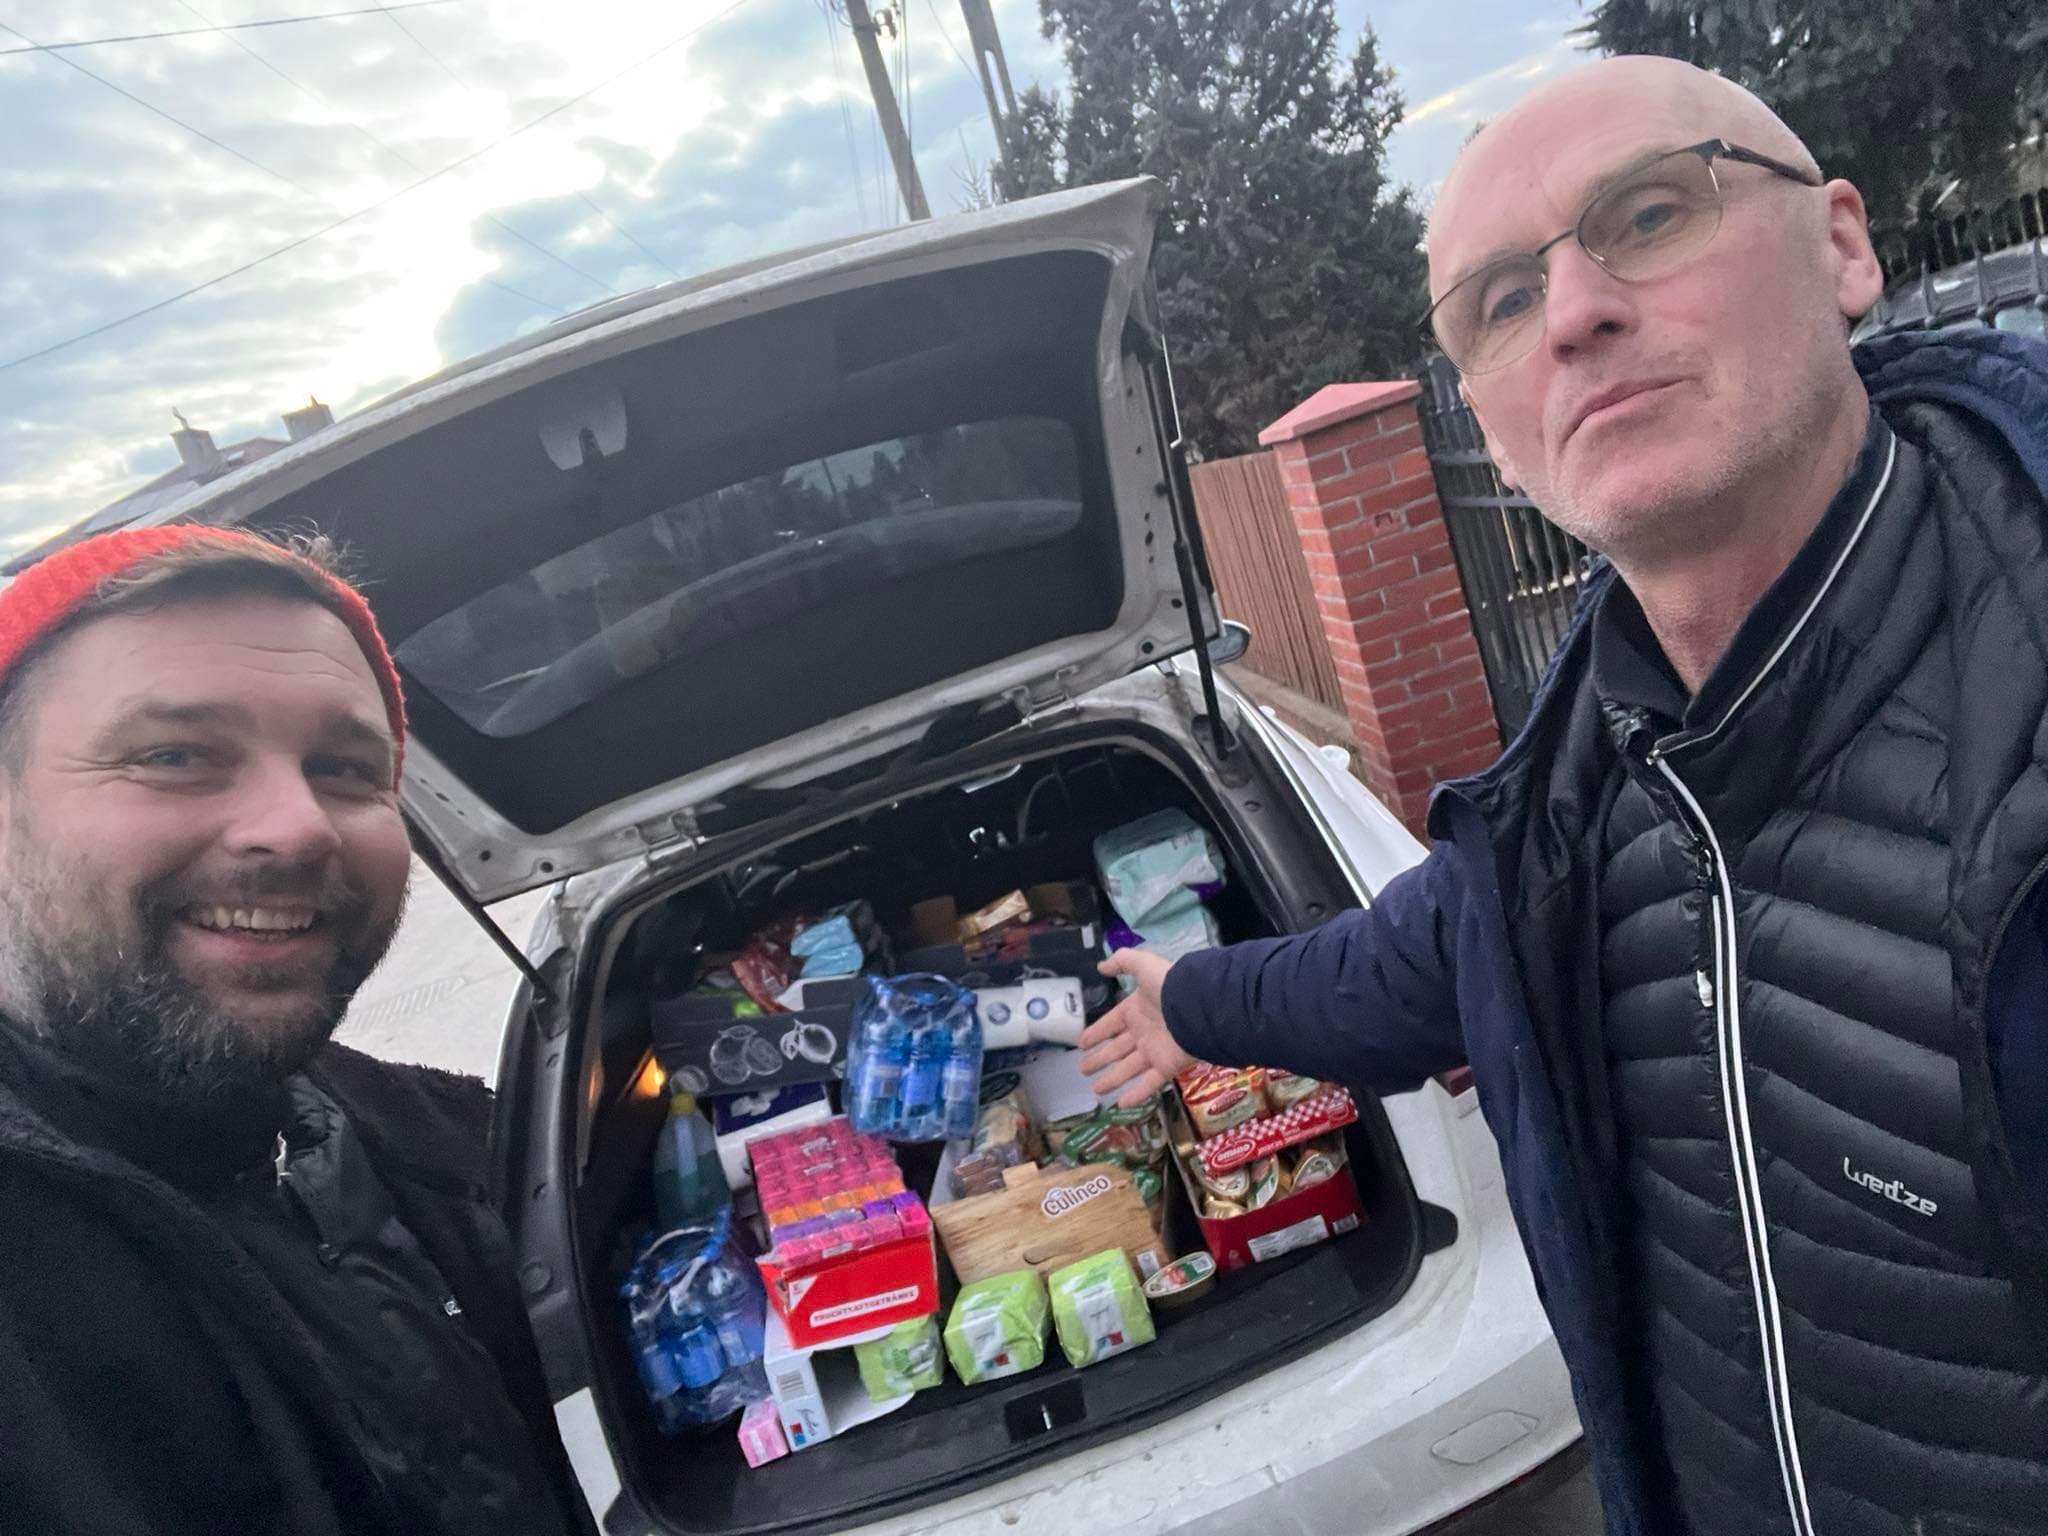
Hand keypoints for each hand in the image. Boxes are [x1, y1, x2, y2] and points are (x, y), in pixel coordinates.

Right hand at [1078, 950, 1195, 1107]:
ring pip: (1129, 1069)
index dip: (1097, 1033)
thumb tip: (1100, 966)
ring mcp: (1155, 1051)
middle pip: (1117, 1049)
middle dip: (1100, 1059)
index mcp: (1137, 1010)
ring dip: (1112, 1079)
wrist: (1198, 1006)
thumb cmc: (1168, 986)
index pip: (1111, 1023)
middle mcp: (1144, 1032)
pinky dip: (1136, 1094)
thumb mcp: (1143, 965)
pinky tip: (1120, 1104)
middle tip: (1083, 1069)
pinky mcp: (1167, 1067)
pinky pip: (1149, 1083)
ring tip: (1095, 1089)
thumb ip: (1121, 962)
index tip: (1081, 1043)